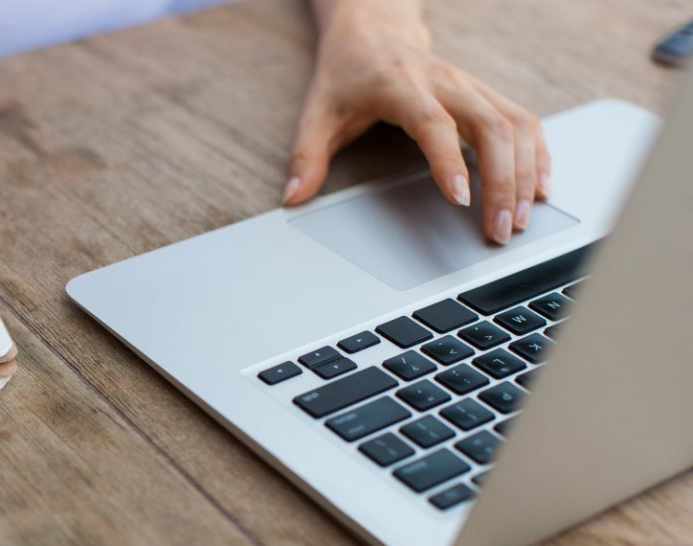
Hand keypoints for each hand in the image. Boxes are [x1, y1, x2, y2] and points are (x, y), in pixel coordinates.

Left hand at [284, 1, 549, 243]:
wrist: (373, 31)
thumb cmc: (345, 76)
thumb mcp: (316, 113)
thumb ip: (306, 157)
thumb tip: (292, 198)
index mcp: (399, 85)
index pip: (432, 122)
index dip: (448, 159)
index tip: (461, 198)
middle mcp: (444, 81)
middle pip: (488, 125)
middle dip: (500, 180)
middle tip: (499, 229)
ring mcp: (471, 85)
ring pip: (514, 124)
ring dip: (524, 174)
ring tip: (520, 219)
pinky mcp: (486, 94)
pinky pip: (524, 121)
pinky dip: (537, 155)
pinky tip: (539, 188)